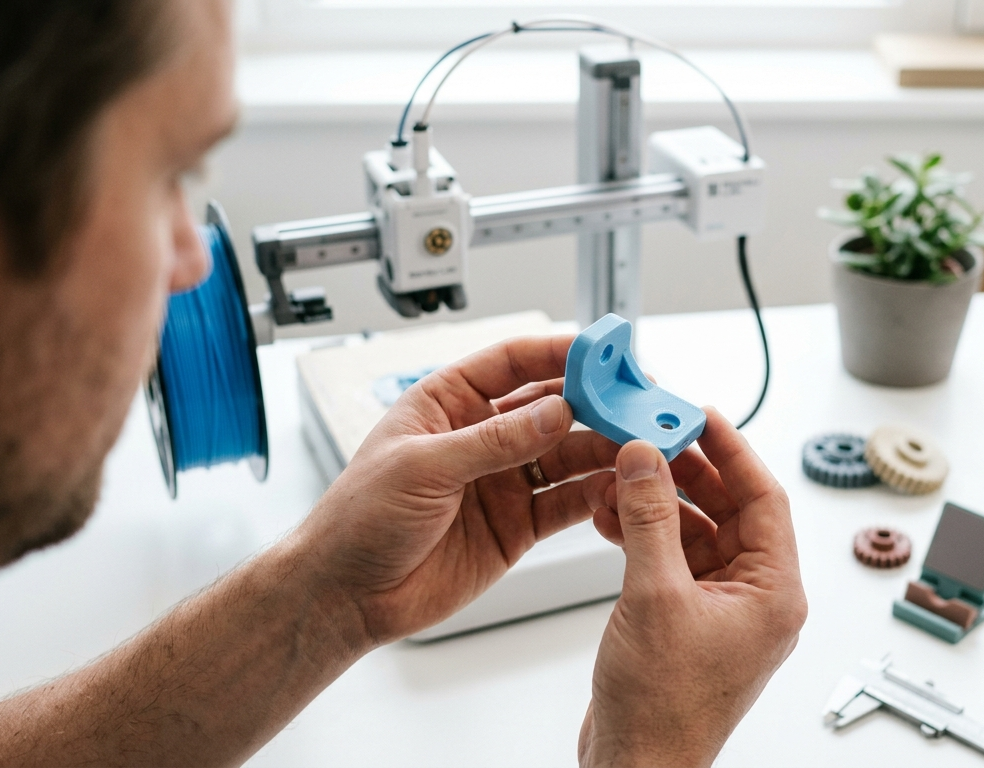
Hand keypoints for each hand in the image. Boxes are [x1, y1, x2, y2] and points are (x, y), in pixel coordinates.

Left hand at [289, 335, 617, 644]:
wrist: (346, 596)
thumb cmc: (357, 520)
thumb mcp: (421, 468)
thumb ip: (492, 441)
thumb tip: (554, 412)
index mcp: (448, 403)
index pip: (512, 362)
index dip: (559, 352)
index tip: (602, 350)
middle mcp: (481, 435)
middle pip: (552, 405)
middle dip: (595, 401)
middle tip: (634, 401)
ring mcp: (502, 480)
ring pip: (567, 453)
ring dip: (602, 448)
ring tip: (637, 447)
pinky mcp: (517, 523)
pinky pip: (566, 501)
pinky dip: (595, 494)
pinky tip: (618, 488)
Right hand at [577, 408, 807, 767]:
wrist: (635, 767)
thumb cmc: (662, 709)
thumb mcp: (654, 596)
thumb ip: (649, 519)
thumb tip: (647, 459)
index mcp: (774, 592)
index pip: (764, 497)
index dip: (732, 450)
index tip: (700, 413)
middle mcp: (755, 598)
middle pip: (729, 509)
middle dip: (685, 472)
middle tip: (649, 437)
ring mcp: (721, 610)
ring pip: (695, 532)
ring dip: (655, 503)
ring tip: (617, 476)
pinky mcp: (687, 619)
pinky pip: (672, 559)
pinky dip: (642, 535)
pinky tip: (609, 516)